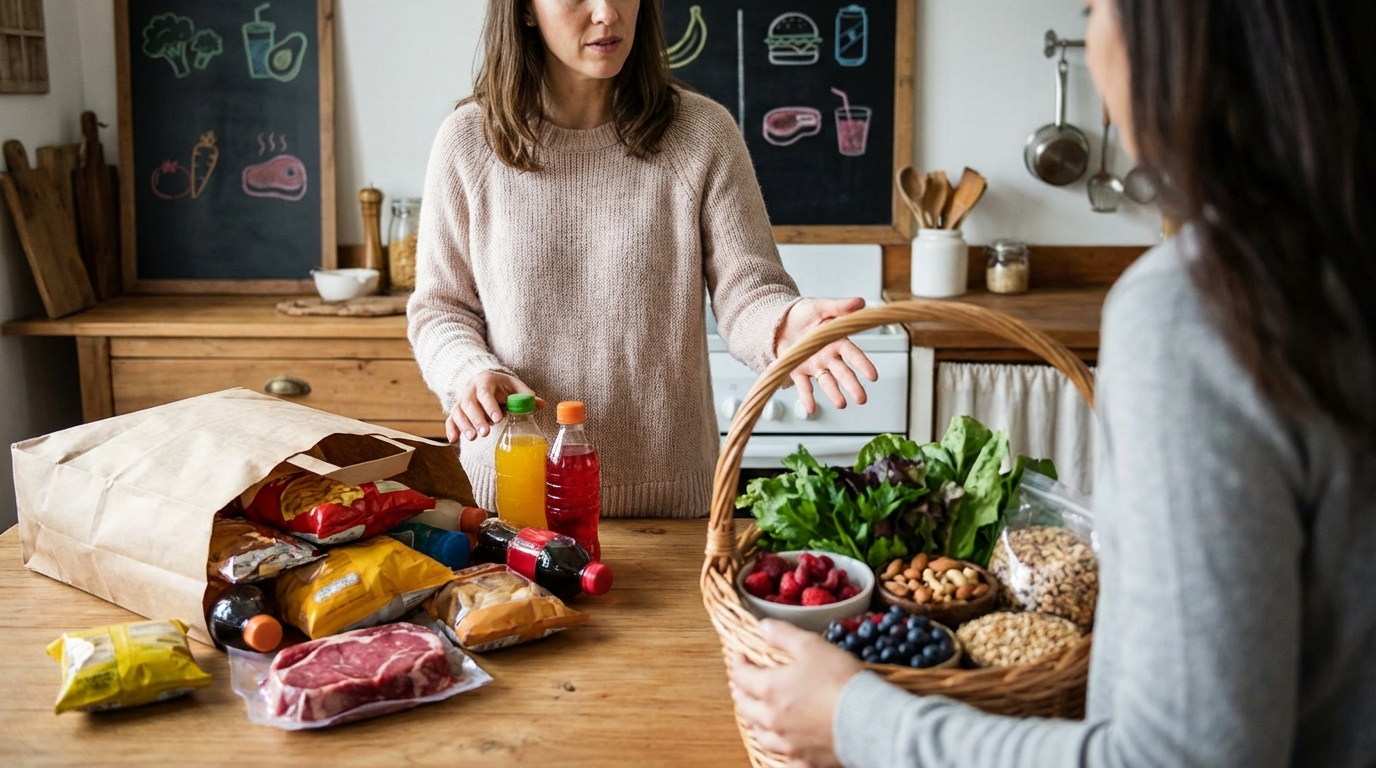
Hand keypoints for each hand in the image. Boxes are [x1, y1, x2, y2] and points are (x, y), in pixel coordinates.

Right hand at [446, 370, 545, 442]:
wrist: (483, 380)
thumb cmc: (501, 386)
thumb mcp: (514, 386)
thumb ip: (526, 396)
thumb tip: (542, 404)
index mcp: (485, 381)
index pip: (485, 393)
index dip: (490, 406)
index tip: (497, 419)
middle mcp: (470, 390)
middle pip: (469, 404)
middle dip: (477, 419)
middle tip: (485, 432)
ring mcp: (462, 400)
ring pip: (459, 412)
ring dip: (464, 425)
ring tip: (473, 438)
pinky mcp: (457, 410)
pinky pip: (450, 419)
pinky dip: (451, 429)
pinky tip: (454, 440)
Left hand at [729, 619, 862, 767]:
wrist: (868, 719)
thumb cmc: (840, 680)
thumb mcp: (812, 646)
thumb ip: (784, 635)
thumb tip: (763, 627)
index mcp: (770, 690)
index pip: (741, 676)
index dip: (738, 663)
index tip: (740, 656)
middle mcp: (773, 720)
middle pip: (745, 707)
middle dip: (741, 692)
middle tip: (743, 684)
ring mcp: (788, 744)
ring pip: (761, 735)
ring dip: (756, 722)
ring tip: (758, 714)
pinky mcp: (805, 760)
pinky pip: (784, 758)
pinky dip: (780, 749)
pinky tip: (785, 745)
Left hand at [776, 297, 878, 413]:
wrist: (779, 320)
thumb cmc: (803, 313)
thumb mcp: (821, 306)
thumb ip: (840, 307)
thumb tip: (860, 302)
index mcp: (836, 340)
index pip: (853, 353)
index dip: (863, 364)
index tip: (873, 376)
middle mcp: (828, 356)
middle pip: (843, 372)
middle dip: (852, 386)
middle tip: (862, 399)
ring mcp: (814, 365)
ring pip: (827, 382)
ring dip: (834, 393)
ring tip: (841, 404)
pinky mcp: (798, 371)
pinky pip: (804, 386)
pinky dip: (807, 398)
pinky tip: (811, 409)